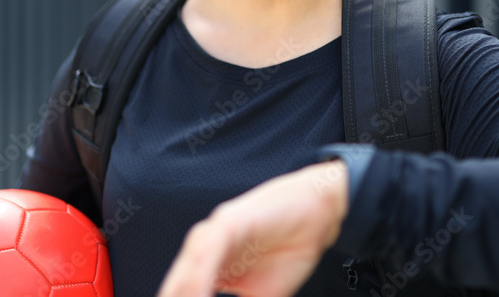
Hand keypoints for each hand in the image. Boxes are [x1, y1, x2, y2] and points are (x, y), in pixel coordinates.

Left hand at [156, 160, 348, 296]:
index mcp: (212, 265)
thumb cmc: (291, 245)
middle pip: (180, 285)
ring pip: (188, 272)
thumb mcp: (261, 294)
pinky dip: (200, 278)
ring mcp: (215, 233)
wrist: (319, 211)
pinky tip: (200, 293)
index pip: (185, 293)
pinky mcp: (228, 222)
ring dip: (186, 294)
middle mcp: (207, 248)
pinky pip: (206, 252)